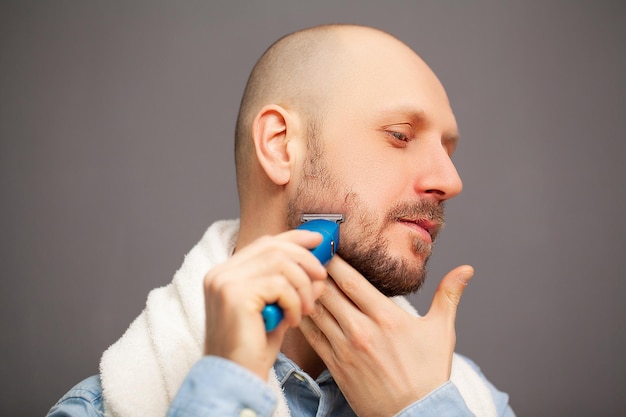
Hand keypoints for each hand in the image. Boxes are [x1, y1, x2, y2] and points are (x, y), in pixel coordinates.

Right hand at [203, 230, 327, 379]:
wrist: (235, 380)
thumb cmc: (253, 350)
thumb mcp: (277, 312)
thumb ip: (294, 289)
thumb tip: (319, 272)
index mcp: (226, 273)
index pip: (264, 243)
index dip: (294, 238)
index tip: (318, 241)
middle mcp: (220, 273)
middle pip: (273, 247)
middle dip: (305, 260)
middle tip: (321, 277)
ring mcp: (224, 282)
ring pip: (280, 263)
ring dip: (302, 286)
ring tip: (305, 309)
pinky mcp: (234, 295)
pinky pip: (279, 285)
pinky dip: (294, 301)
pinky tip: (292, 320)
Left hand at [299, 256, 472, 416]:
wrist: (414, 415)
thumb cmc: (429, 374)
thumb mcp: (442, 332)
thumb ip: (449, 296)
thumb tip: (466, 270)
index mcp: (387, 318)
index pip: (352, 280)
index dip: (335, 260)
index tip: (327, 246)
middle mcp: (363, 330)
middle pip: (329, 291)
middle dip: (316, 271)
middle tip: (306, 255)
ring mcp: (346, 348)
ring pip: (317, 311)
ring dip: (307, 292)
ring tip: (299, 276)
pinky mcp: (335, 365)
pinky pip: (312, 336)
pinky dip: (303, 318)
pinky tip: (298, 306)